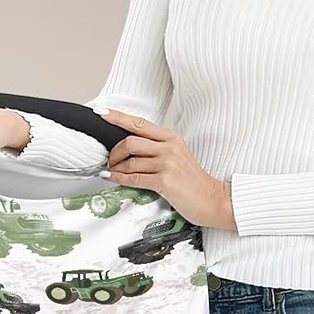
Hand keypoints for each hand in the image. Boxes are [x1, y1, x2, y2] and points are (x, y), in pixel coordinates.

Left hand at [95, 108, 236, 230]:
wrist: (211, 199)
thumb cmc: (193, 182)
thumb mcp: (177, 157)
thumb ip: (157, 150)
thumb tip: (131, 149)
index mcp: (172, 138)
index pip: (140, 123)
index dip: (118, 117)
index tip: (102, 114)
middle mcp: (170, 147)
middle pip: (131, 141)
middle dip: (114, 152)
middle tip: (110, 160)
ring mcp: (168, 164)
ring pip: (131, 161)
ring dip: (116, 168)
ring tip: (113, 172)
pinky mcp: (165, 181)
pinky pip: (134, 178)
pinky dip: (119, 178)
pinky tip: (113, 178)